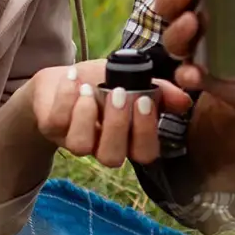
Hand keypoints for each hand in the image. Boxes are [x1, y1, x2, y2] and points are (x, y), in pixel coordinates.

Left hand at [24, 58, 192, 169]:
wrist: (64, 77)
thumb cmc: (103, 81)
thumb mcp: (134, 80)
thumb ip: (159, 90)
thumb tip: (184, 100)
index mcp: (128, 139)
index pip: (144, 153)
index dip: (146, 132)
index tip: (145, 100)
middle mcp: (102, 146)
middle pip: (113, 157)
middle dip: (118, 125)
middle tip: (120, 93)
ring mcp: (73, 140)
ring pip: (81, 146)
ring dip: (87, 116)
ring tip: (90, 90)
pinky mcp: (50, 128)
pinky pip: (57, 121)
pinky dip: (66, 96)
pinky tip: (74, 78)